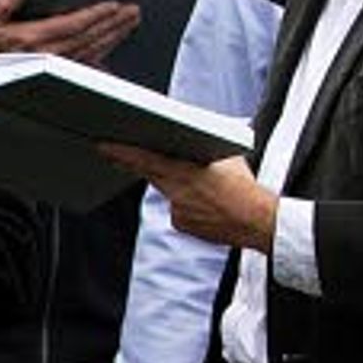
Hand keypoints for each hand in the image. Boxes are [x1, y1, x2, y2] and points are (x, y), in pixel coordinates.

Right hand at [0, 0, 143, 66]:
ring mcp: (56, 65)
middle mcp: (48, 54)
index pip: (71, 25)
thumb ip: (4, 3)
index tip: (112, 6)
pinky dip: (105, 53)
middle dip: (113, 23)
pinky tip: (115, 45)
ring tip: (130, 22)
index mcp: (32, 38)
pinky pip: (88, 63)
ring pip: (93, 50)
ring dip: (114, 35)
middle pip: (89, 37)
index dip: (94, 15)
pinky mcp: (59, 72)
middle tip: (132, 11)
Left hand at [104, 144, 277, 250]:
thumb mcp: (230, 157)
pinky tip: (209, 206)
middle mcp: (176, 193)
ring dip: (179, 186)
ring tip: (209, 190)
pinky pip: (179, 209)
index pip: (145, 159)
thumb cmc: (247, 187)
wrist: (259, 222)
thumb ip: (208, 148)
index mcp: (186, 172)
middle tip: (121, 152)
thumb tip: (199, 138)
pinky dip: (189, 205)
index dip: (122, 152)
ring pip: (169, 192)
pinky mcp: (182, 224)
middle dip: (138, 163)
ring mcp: (177, 211)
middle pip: (150, 174)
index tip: (103, 145)